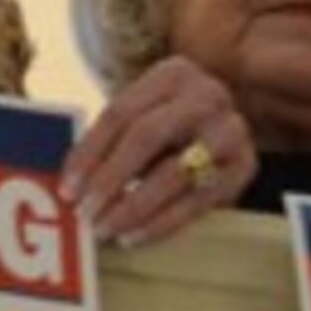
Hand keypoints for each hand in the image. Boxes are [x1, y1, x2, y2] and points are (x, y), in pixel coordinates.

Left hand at [61, 54, 258, 248]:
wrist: (226, 127)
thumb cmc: (170, 125)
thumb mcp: (145, 114)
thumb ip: (111, 138)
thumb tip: (70, 184)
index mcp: (172, 73)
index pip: (120, 112)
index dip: (89, 152)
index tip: (67, 188)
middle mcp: (205, 95)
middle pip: (146, 136)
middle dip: (110, 179)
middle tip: (84, 212)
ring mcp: (230, 131)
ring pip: (173, 173)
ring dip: (132, 206)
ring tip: (104, 228)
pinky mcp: (244, 168)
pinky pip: (194, 202)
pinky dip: (159, 223)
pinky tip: (132, 236)